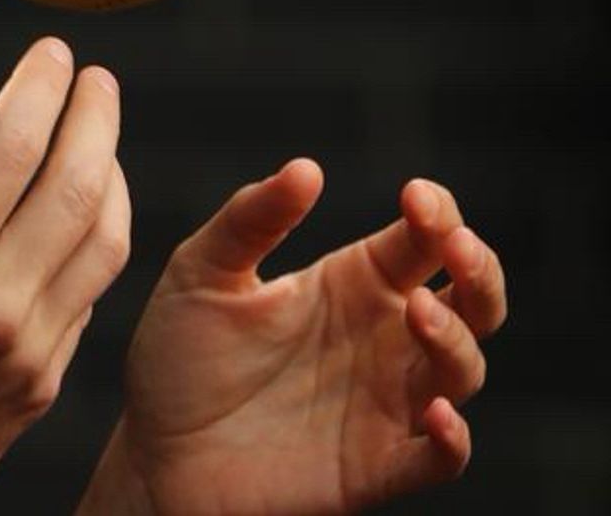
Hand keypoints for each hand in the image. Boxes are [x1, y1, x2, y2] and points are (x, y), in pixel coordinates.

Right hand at [0, 39, 131, 515]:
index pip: (11, 148)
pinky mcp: (40, 388)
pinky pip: (88, 298)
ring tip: (102, 137)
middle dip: (96, 119)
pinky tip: (82, 216)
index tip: (51, 53)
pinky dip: (97, 243)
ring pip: (102, 244)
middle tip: (95, 78)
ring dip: (112, 179)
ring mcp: (27, 351)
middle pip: (77, 187)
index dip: (38, 90)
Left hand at [85, 161, 506, 514]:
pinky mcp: (375, 466)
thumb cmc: (182, 355)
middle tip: (454, 243)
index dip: (437, 215)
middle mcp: (382, 340)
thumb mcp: (203, 271)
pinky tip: (436, 414)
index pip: (422, 241)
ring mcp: (385, 404)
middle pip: (470, 301)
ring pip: (463, 371)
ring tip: (419, 312)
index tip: (417, 196)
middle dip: (478, 270)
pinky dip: (452, 440)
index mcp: (351, 284)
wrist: (155, 450)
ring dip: (456, 340)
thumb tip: (306, 168)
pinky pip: (438, 458)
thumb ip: (250, 219)